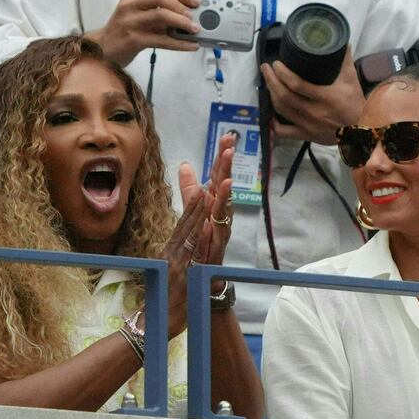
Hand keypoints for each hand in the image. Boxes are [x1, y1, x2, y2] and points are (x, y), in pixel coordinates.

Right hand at [86, 0, 200, 65]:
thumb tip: (185, 16)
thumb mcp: (138, 16)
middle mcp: (130, 6)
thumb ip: (157, 13)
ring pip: (161, 16)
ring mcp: (131, 22)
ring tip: (194, 30)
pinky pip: (162, 40)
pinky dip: (179, 43)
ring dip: (182, 22)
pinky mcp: (134, 40)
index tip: (195, 1)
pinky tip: (190, 46)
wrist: (103, 50)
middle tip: (194, 16)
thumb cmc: (124, 32)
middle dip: (181, 6)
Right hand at [160, 186, 207, 337]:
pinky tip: (207, 225)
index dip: (193, 207)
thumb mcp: (167, 276)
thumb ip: (173, 260)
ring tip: (208, 192)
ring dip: (200, 212)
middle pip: (187, 224)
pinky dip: (200, 238)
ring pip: (191, 233)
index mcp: (170, 253)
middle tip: (207, 180)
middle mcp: (172, 254)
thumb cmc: (160, 303)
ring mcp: (177, 264)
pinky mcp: (182, 276)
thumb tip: (175, 249)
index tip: (201, 188)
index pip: (183, 225)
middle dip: (198, 202)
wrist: (151, 326)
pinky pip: (193, 255)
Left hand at [179, 133, 234, 294]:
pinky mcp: (214, 252)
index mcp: (212, 207)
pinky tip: (214, 217)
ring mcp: (218, 234)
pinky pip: (215, 237)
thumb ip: (189, 190)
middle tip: (230, 146)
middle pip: (223, 189)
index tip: (227, 137)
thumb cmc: (201, 247)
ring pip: (223, 211)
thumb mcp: (192, 213)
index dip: (222, 158)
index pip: (217, 178)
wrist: (200, 282)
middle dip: (226, 168)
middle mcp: (218, 218)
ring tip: (227, 178)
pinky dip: (214, 228)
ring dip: (225, 195)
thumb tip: (187, 165)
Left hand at [260, 48, 364, 143]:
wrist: (361, 131)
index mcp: (325, 97)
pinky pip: (285, 132)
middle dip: (271, 80)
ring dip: (271, 95)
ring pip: (282, 110)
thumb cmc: (355, 105)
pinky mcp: (306, 135)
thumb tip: (341, 42)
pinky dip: (274, 124)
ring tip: (267, 83)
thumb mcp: (351, 81)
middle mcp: (314, 112)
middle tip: (266, 69)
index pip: (297, 84)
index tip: (276, 64)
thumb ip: (345, 60)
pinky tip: (270, 114)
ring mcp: (308, 125)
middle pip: (284, 96)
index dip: (282, 73)